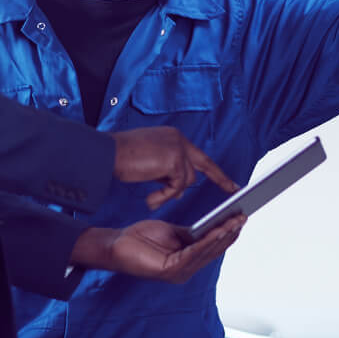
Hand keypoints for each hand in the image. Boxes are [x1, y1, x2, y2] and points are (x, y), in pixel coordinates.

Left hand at [70, 216, 246, 282]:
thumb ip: (192, 234)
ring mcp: (179, 273)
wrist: (117, 245)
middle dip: (231, 232)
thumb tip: (212, 227)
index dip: (228, 233)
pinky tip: (217, 229)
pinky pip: (193, 252)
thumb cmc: (141, 239)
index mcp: (187, 262)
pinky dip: (207, 240)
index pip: (213, 248)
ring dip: (224, 234)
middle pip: (214, 250)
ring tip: (236, 219)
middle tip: (244, 216)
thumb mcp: (173, 234)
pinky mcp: (171, 270)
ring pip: (207, 251)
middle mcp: (186, 271)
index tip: (242, 217)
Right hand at [111, 126, 237, 209]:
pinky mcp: (174, 160)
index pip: (198, 156)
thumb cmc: (120, 159)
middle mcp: (178, 139)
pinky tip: (150, 199)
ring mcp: (177, 148)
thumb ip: (165, 172)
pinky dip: (163, 196)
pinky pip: (176, 187)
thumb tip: (178, 189)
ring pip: (186, 181)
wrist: (105, 154)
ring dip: (168, 193)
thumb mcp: (148, 164)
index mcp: (172, 137)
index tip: (232, 185)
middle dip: (204, 182)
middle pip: (196, 169)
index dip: (215, 172)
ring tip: (151, 200)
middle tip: (230, 191)